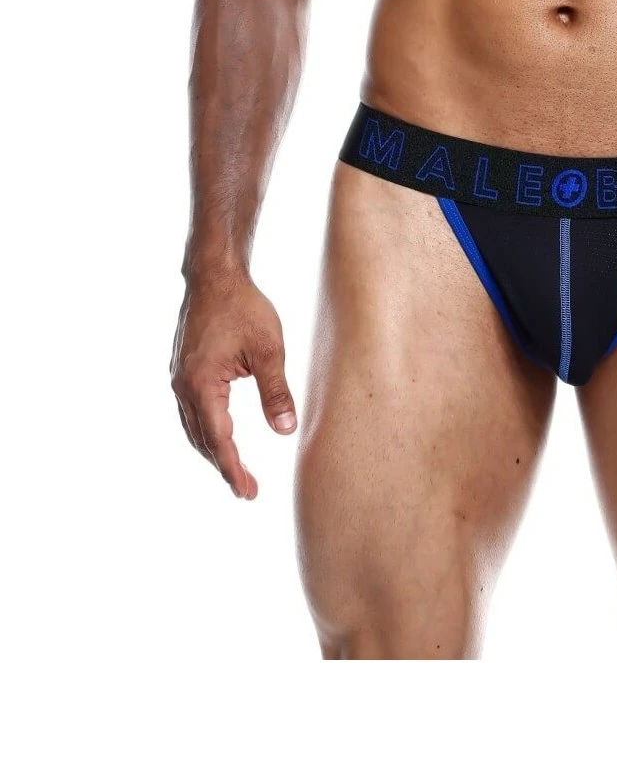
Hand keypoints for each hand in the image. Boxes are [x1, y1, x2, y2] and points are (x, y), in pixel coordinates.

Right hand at [171, 274, 296, 498]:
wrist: (215, 277)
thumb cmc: (244, 308)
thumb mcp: (269, 349)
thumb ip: (276, 391)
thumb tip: (286, 430)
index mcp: (202, 384)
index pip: (218, 439)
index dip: (233, 469)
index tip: (248, 492)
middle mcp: (183, 386)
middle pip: (202, 439)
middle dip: (224, 465)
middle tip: (247, 490)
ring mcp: (179, 378)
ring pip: (194, 427)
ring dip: (213, 450)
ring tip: (236, 470)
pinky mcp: (183, 370)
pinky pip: (192, 411)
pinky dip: (206, 430)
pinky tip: (220, 435)